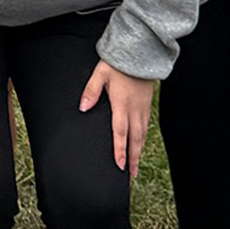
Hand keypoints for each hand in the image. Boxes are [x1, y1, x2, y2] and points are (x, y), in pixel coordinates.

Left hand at [79, 60, 155, 176]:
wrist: (140, 53)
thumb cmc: (117, 63)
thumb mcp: (100, 74)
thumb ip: (91, 91)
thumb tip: (83, 108)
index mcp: (122, 104)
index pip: (120, 132)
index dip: (120, 150)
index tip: (119, 165)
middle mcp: (134, 109)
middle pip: (134, 139)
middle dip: (132, 158)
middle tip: (130, 174)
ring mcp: (143, 108)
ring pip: (142, 134)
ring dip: (138, 151)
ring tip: (134, 165)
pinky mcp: (147, 105)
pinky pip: (145, 126)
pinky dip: (142, 139)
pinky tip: (139, 145)